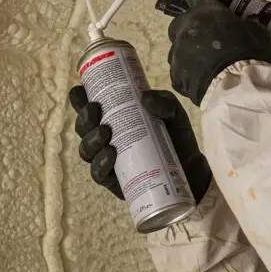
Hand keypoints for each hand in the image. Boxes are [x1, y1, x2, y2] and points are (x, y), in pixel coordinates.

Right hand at [68, 85, 212, 202]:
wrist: (190, 168)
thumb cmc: (176, 136)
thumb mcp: (173, 112)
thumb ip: (164, 102)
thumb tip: (146, 98)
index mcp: (115, 118)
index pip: (90, 107)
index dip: (79, 99)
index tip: (80, 91)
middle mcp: (107, 139)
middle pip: (83, 128)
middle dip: (84, 117)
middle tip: (95, 109)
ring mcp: (108, 160)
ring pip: (87, 150)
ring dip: (91, 140)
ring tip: (105, 132)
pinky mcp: (115, 181)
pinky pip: (99, 174)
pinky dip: (100, 164)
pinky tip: (110, 155)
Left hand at [162, 0, 270, 105]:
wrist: (236, 85)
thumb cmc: (248, 51)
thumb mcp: (256, 32)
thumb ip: (247, 24)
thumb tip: (249, 24)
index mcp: (205, 11)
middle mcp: (186, 28)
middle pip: (179, 23)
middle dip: (188, 28)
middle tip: (205, 38)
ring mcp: (178, 52)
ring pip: (178, 48)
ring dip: (188, 52)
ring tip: (206, 63)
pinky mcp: (175, 75)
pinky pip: (179, 70)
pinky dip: (187, 72)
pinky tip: (202, 78)